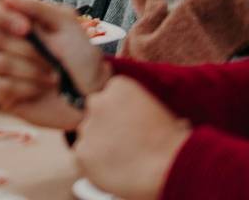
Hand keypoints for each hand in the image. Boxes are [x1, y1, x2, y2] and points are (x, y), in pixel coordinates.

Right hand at [0, 0, 108, 129]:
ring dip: (31, 71)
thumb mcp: (66, 25)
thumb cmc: (81, 58)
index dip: (0, 15)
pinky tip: (40, 90)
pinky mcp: (2, 92)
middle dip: (28, 50)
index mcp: (17, 21)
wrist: (93, 94)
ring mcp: (2, 67)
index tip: (25, 28)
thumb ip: (37, 8)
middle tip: (52, 58)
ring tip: (53, 77)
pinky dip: (25, 88)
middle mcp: (5, 42)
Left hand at [75, 76, 190, 199]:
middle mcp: (97, 102)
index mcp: (119, 86)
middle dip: (105, 124)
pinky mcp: (81, 152)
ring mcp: (87, 127)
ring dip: (98, 145)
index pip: (109, 94)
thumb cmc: (175, 142)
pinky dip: (94, 165)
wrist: (171, 169)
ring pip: (87, 135)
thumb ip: (139, 106)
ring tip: (123, 159)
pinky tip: (115, 170)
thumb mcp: (163, 110)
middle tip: (123, 141)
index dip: (119, 110)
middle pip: (94, 111)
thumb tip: (137, 112)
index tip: (129, 122)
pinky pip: (82, 158)